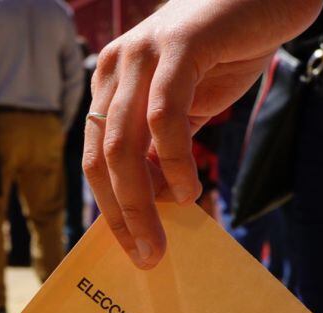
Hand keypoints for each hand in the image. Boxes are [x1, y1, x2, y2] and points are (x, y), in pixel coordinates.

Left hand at [83, 0, 321, 267]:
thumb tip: (158, 204)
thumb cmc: (228, 49)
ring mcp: (141, 54)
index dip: (109, 208)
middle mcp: (115, 68)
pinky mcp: (177, 45)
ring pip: (123, 143)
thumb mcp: (191, 109)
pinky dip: (175, 159)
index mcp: (110, 86)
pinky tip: (191, 188)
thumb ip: (168, 151)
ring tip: (163, 236)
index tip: (130, 249)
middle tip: (145, 257)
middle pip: (100, 158)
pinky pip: (163, 114)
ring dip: (140, 200)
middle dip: (120, 215)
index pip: (95, 158)